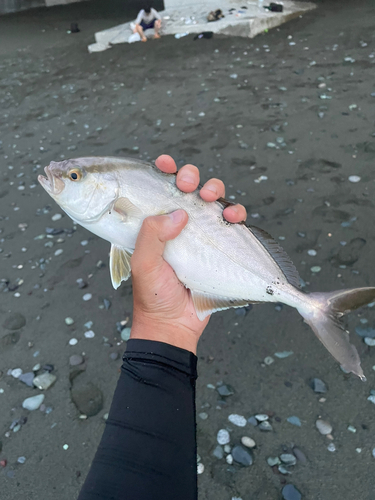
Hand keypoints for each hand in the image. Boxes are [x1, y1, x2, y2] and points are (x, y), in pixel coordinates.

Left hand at [130, 155, 246, 353]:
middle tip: (190, 183)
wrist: (173, 326)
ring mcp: (200, 235)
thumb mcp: (144, 264)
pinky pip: (232, 224)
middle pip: (188, 190)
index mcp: (154, 225)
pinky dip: (236, 214)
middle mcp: (178, 225)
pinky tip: (233, 217)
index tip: (165, 164)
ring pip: (212, 202)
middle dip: (192, 178)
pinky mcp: (219, 247)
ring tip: (213, 198)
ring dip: (216, 191)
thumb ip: (152, 236)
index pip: (158, 190)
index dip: (163, 172)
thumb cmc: (153, 296)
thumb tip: (179, 213)